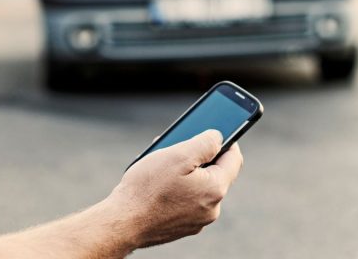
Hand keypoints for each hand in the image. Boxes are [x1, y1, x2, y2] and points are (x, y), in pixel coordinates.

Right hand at [108, 129, 243, 247]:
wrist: (123, 223)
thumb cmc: (148, 188)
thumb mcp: (178, 155)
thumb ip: (204, 143)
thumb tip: (218, 137)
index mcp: (215, 189)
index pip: (234, 159)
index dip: (226, 141)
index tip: (214, 132)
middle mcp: (212, 208)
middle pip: (215, 172)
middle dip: (199, 157)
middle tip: (179, 146)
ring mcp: (197, 220)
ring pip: (199, 186)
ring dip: (186, 172)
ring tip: (163, 163)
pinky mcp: (183, 226)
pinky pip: (187, 200)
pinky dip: (178, 188)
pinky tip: (159, 182)